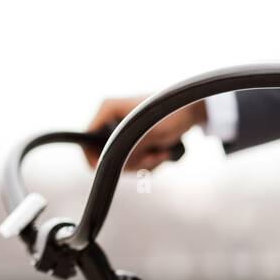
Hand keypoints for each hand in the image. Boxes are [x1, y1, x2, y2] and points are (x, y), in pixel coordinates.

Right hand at [83, 96, 205, 170]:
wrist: (193, 112)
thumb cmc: (174, 113)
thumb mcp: (152, 132)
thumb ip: (129, 147)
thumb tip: (113, 162)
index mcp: (108, 110)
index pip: (85, 139)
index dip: (94, 159)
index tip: (113, 169)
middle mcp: (111, 119)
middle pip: (105, 155)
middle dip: (130, 162)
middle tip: (152, 157)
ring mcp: (121, 130)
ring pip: (121, 161)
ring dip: (143, 164)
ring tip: (160, 153)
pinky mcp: (133, 140)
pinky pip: (133, 161)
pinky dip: (148, 162)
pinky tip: (161, 154)